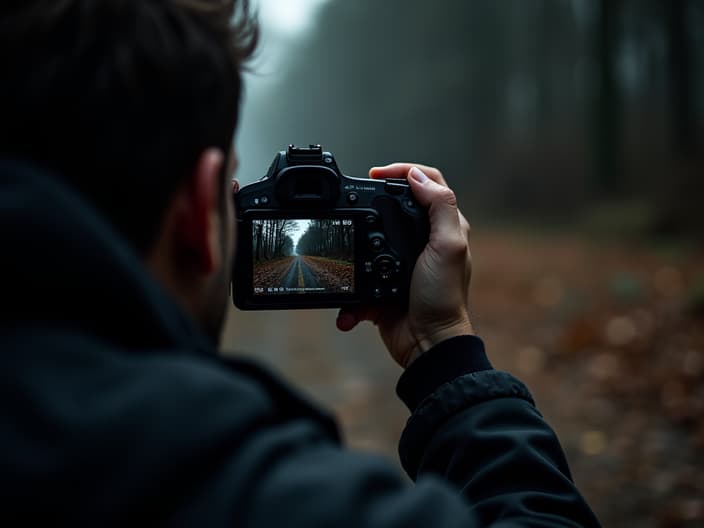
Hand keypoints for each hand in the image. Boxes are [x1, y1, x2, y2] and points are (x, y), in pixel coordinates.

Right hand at [336, 164, 472, 367]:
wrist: (427, 344)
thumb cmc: (443, 298)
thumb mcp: (448, 247)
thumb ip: (439, 208)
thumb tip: (418, 177)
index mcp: (444, 228)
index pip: (428, 184)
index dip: (404, 171)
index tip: (377, 173)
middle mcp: (425, 242)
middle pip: (397, 206)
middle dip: (374, 200)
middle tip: (355, 196)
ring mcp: (402, 263)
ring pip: (372, 239)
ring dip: (356, 242)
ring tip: (344, 243)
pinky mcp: (383, 285)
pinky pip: (360, 278)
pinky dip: (352, 287)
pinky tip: (350, 292)